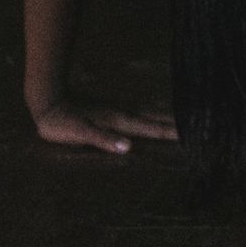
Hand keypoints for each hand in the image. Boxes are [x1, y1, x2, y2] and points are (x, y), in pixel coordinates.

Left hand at [30, 100, 177, 154]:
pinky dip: (151, 112)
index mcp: (119, 120)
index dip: (169, 132)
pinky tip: (151, 112)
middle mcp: (122, 112)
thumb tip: (128, 147)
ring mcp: (117, 107)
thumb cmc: (61, 123)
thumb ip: (103, 139)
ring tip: (182, 118)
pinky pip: (138, 110)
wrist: (48, 99)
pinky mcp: (110, 107)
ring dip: (166, 115)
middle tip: (196, 125)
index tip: (189, 134)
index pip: (150, 128)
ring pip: (148, 111)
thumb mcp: (79, 134)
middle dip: (174, 122)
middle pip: (154, 117)